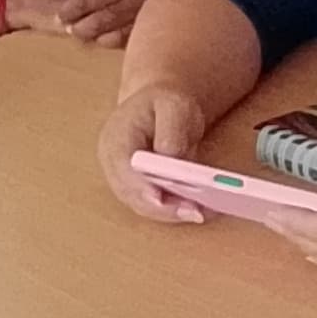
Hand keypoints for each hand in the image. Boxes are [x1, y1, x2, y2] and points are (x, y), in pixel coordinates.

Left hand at [50, 0, 167, 47]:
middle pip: (82, 3)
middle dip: (68, 11)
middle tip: (64, 14)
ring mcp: (136, 8)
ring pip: (95, 24)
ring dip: (80, 29)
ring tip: (76, 28)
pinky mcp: (144, 26)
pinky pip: (114, 39)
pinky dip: (102, 39)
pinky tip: (98, 36)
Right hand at [98, 80, 212, 219]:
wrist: (159, 107)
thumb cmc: (164, 104)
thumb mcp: (173, 105)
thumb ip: (171, 130)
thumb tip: (171, 158)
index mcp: (115, 138)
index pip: (123, 167)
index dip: (140, 186)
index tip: (160, 198)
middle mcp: (114, 164)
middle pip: (132, 194)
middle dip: (163, 206)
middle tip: (194, 211)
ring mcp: (123, 180)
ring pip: (143, 206)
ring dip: (172, 213)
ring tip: (202, 211)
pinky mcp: (139, 190)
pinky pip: (154, 207)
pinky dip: (175, 210)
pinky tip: (200, 209)